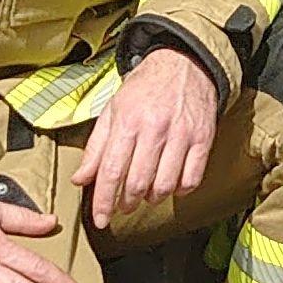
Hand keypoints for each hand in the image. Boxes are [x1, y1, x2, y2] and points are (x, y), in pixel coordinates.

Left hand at [81, 25, 223, 225]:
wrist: (184, 63)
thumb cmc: (145, 88)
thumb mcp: (113, 110)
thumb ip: (96, 147)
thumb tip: (80, 179)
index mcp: (127, 121)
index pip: (110, 171)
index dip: (103, 201)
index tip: (101, 220)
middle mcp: (154, 129)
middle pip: (137, 183)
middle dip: (127, 203)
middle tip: (124, 205)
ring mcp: (181, 134)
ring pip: (164, 185)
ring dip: (152, 198)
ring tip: (146, 195)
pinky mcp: (202, 138)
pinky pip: (191, 179)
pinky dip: (180, 190)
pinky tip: (171, 185)